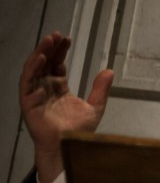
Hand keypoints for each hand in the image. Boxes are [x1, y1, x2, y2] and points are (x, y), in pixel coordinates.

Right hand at [18, 32, 114, 182]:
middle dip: (50, 48)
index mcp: (58, 88)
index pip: (57, 64)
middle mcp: (45, 88)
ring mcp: (35, 94)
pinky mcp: (28, 102)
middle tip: (57, 35)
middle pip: (45, 63)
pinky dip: (32, 69)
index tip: (67, 39)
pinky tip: (39, 58)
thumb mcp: (94, 107)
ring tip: (48, 41)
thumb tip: (110, 70)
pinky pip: (27, 82)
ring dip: (39, 53)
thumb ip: (100, 89)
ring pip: (34, 68)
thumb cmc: (78, 131)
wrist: (69, 147)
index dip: (61, 51)